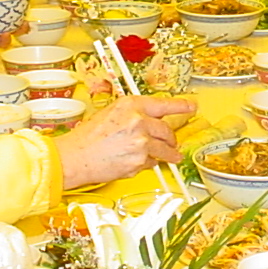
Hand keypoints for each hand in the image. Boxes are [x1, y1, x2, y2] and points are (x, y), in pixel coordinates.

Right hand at [57, 95, 198, 188]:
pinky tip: (136, 163)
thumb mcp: (110, 114)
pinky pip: (152, 163)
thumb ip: (133, 116)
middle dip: (171, 139)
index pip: (163, 103)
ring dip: (169, 155)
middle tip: (172, 143)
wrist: (74, 158)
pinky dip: (149, 164)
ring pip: (165, 149)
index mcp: (130, 105)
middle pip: (167, 130)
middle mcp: (139, 121)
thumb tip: (151, 122)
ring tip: (171, 158)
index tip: (192, 106)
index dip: (181, 105)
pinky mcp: (140, 161)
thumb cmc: (87, 138)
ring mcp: (141, 142)